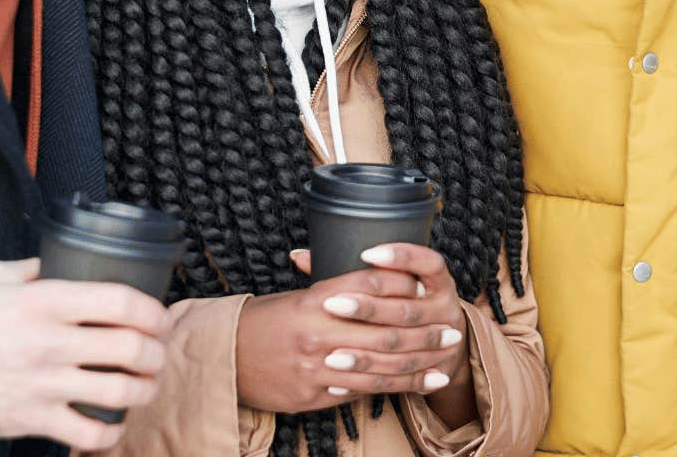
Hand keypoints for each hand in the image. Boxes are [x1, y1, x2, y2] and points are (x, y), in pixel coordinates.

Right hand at [0, 258, 169, 451]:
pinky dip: (110, 433)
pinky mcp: (31, 419)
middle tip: (156, 353)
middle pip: (131, 348)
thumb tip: (55, 263)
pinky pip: (88, 434)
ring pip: (120, 392)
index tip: (159, 317)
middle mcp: (51, 342)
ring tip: (145, 386)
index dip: (153, 311)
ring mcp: (44, 384)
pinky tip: (112, 424)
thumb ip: (29, 270)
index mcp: (45, 301)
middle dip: (156, 353)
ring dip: (144, 390)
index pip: (121, 302)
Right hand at [233, 245, 465, 413]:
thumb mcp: (296, 297)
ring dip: (418, 362)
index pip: (370, 286)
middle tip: (452, 329)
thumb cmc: (265, 322)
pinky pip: (360, 391)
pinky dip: (394, 387)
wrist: (224, 359)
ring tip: (445, 358)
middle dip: (424, 331)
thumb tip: (378, 281)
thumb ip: (333, 291)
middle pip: (384, 330)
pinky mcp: (312, 394)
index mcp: (314, 300)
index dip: (403, 287)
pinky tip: (418, 384)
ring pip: (379, 366)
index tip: (428, 290)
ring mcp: (315, 366)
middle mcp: (317, 332)